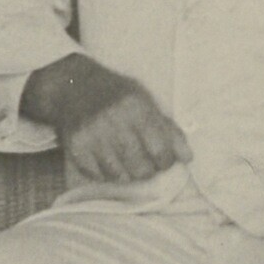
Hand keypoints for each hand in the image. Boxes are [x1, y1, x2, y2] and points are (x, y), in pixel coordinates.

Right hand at [25, 54, 189, 186]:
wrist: (76, 87)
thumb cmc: (119, 96)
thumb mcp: (147, 103)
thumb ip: (169, 130)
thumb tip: (187, 158)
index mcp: (136, 108)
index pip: (161, 151)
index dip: (166, 161)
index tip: (163, 159)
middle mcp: (113, 121)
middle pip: (141, 168)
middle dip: (148, 170)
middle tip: (145, 162)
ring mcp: (92, 135)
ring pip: (120, 176)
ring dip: (127, 173)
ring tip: (125, 160)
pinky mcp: (76, 147)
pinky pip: (99, 176)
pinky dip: (107, 173)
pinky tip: (108, 159)